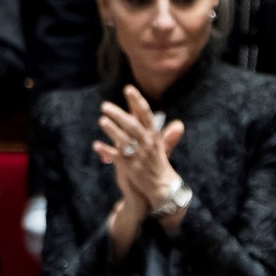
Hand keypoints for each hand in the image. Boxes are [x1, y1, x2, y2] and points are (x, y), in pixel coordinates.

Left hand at [92, 85, 184, 213]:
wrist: (161, 187)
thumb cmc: (159, 164)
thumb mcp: (163, 147)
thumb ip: (165, 134)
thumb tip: (178, 123)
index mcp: (153, 135)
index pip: (146, 114)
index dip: (137, 101)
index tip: (128, 88)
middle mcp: (147, 143)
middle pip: (133, 125)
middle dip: (119, 114)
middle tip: (105, 105)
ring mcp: (139, 155)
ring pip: (125, 140)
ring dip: (113, 130)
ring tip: (102, 120)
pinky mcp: (131, 167)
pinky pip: (117, 156)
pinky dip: (106, 151)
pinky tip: (96, 145)